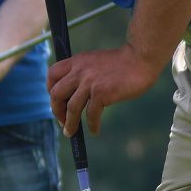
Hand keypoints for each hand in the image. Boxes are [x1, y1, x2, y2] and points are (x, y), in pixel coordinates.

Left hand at [46, 44, 160, 135]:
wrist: (141, 58)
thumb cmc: (122, 62)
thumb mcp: (95, 61)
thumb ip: (83, 72)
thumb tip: (75, 93)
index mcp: (77, 61)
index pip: (52, 74)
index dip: (50, 90)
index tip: (56, 101)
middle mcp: (79, 71)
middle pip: (56, 94)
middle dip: (56, 111)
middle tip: (61, 121)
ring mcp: (89, 82)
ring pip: (71, 108)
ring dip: (69, 123)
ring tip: (70, 133)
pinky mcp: (101, 93)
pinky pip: (91, 114)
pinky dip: (92, 125)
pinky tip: (95, 130)